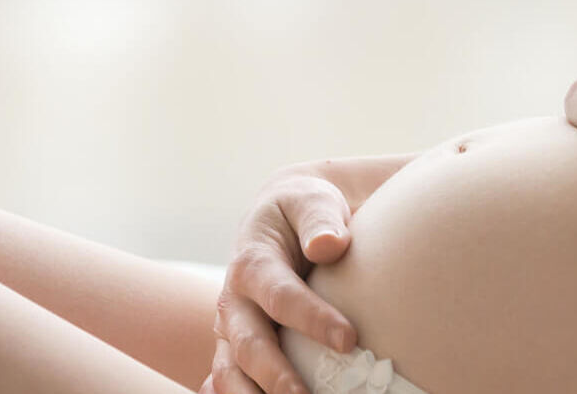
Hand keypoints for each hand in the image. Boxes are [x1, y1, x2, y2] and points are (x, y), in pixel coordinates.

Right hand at [201, 172, 358, 393]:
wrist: (281, 218)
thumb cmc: (304, 210)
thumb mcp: (311, 200)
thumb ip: (320, 219)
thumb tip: (329, 245)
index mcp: (252, 264)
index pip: (280, 296)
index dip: (313, 319)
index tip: (350, 339)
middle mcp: (235, 302)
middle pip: (249, 344)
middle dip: (276, 375)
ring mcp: (231, 330)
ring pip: (230, 372)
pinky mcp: (236, 349)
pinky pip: (227, 381)